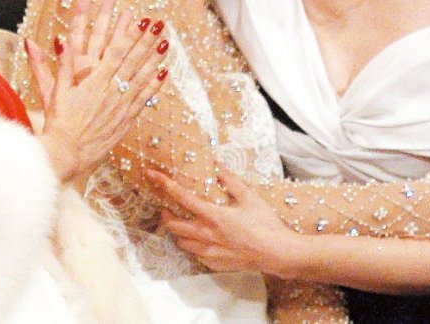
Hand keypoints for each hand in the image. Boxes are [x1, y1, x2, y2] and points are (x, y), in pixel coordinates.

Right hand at [27, 0, 168, 181]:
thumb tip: (63, 40)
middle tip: (160, 25)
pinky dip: (155, 86)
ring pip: (143, 77)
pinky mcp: (127, 119)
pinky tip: (164, 73)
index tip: (142, 21)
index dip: (131, 34)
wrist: (66, 153)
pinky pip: (144, 99)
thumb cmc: (59, 122)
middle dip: (148, 40)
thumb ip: (63, 64)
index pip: (117, 52)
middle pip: (134, 60)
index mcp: (95, 81)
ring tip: (166, 43)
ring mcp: (122, 105)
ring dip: (155, 59)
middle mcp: (112, 90)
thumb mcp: (57, 90)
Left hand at [147, 167, 289, 273]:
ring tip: (180, 221)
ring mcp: (209, 253)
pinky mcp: (214, 264)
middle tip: (166, 206)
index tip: (153, 176)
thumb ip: (230, 180)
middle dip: (165, 214)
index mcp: (213, 216)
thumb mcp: (249, 196)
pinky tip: (199, 238)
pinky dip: (191, 244)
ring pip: (181, 242)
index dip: (165, 185)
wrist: (276, 252)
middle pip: (174, 225)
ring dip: (176, 231)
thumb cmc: (264, 223)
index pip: (182, 197)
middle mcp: (206, 236)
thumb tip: (216, 164)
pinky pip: (194, 254)